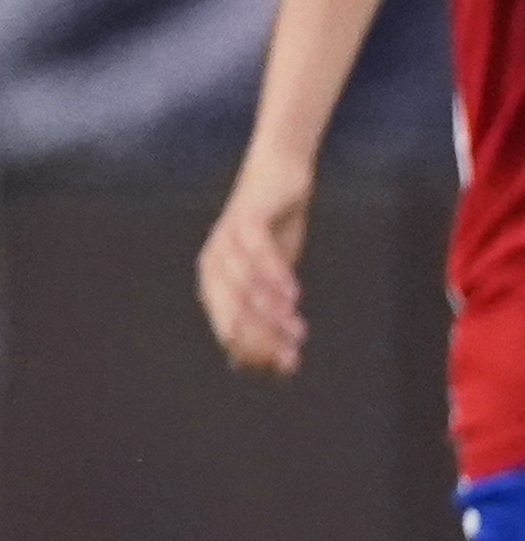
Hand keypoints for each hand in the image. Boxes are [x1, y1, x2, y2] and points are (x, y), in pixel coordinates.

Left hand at [197, 159, 314, 374]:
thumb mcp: (276, 276)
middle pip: (231, 311)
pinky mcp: (247, 218)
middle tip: (291, 349)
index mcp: (216, 283)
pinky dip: (273, 273)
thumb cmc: (276, 229)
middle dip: (260, 335)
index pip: (229, 327)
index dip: (256, 349)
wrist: (279, 175)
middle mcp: (214, 264)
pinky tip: (293, 291)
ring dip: (268, 309)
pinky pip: (257, 251)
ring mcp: (226, 241)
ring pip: (242, 284)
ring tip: (295, 325)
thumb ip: (276, 311)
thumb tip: (285, 359)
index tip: (287, 365)